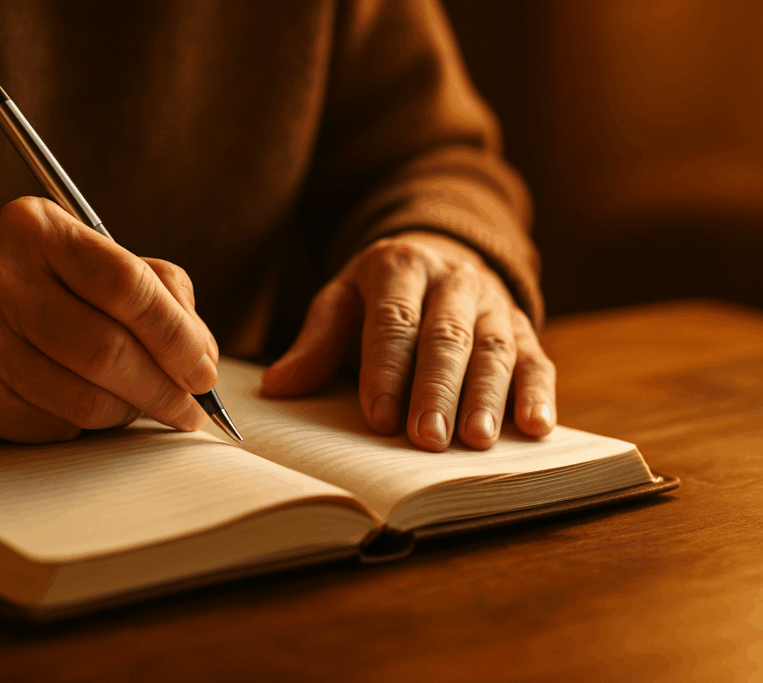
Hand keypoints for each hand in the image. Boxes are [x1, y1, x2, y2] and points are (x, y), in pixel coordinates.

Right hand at [0, 197, 218, 442]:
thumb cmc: (24, 296)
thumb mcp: (78, 263)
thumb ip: (150, 287)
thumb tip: (202, 350)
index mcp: (35, 228)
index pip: (126, 283)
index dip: (178, 333)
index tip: (204, 367)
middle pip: (110, 349)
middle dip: (166, 387)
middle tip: (190, 407)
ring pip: (87, 397)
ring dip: (131, 411)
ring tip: (144, 407)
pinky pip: (56, 425)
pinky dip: (89, 426)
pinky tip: (89, 411)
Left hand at [262, 231, 555, 450]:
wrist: (440, 254)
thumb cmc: (380, 292)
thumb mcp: (342, 299)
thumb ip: (316, 341)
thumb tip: (278, 386)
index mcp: (401, 266)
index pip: (394, 320)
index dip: (387, 369)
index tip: (379, 417)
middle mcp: (453, 281)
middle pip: (447, 337)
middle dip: (437, 390)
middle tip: (428, 438)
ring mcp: (492, 304)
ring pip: (494, 349)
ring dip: (487, 397)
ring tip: (477, 441)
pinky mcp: (523, 329)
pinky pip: (535, 360)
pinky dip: (539, 394)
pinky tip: (535, 427)